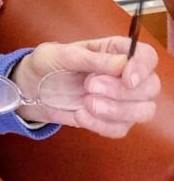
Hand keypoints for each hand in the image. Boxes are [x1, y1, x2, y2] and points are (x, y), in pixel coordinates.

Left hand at [12, 35, 160, 134]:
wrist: (29, 88)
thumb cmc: (46, 63)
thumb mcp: (61, 54)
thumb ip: (92, 59)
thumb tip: (124, 63)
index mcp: (114, 51)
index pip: (147, 56)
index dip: (142, 67)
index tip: (126, 78)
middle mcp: (124, 75)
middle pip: (150, 86)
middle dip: (122, 91)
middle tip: (89, 86)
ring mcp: (121, 100)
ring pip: (143, 110)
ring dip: (116, 110)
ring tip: (85, 103)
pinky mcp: (111, 119)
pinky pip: (121, 129)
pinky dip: (102, 125)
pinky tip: (79, 115)